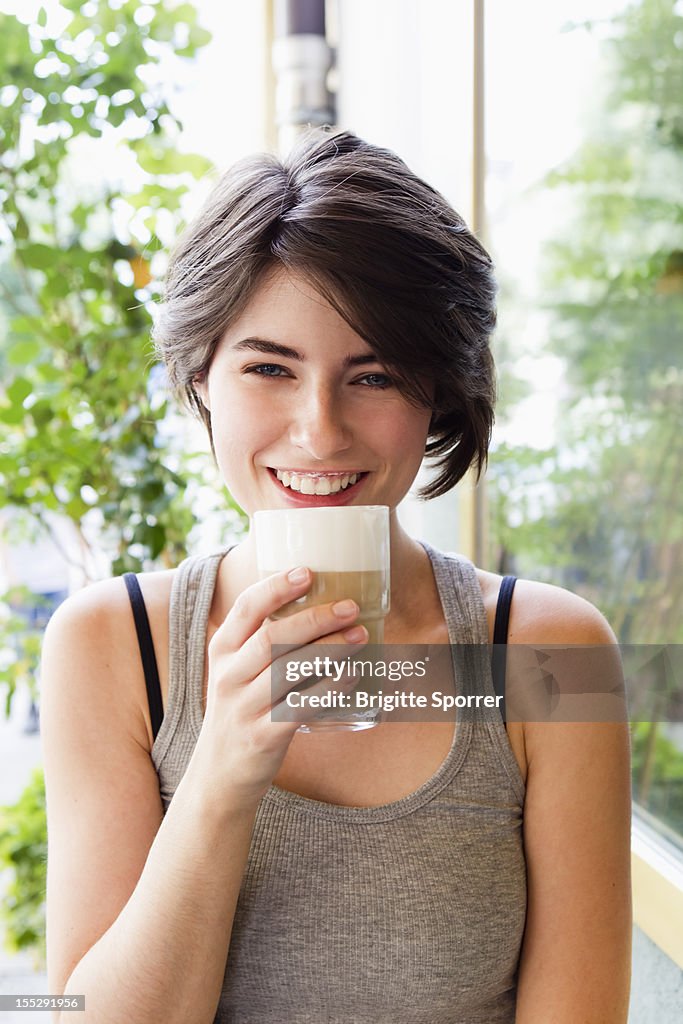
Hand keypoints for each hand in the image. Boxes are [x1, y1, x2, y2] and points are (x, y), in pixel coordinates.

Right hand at [192, 567, 366, 808]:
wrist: (218, 775)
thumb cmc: (240, 710)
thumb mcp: (236, 671)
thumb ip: (263, 641)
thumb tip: (318, 602)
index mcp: (222, 651)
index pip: (245, 609)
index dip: (276, 587)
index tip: (307, 572)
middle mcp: (228, 676)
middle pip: (272, 638)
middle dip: (315, 618)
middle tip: (351, 607)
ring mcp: (243, 708)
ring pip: (289, 671)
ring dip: (329, 650)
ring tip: (361, 636)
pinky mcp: (262, 736)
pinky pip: (300, 707)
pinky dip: (329, 689)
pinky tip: (352, 675)